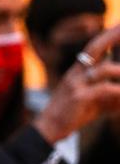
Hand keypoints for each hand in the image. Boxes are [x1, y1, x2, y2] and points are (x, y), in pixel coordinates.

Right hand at [33, 24, 119, 143]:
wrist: (49, 128)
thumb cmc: (73, 113)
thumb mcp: (93, 98)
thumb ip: (110, 90)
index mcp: (78, 71)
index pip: (94, 47)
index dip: (108, 35)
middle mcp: (75, 73)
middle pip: (94, 48)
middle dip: (111, 37)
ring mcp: (75, 84)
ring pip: (103, 69)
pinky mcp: (79, 98)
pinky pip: (104, 89)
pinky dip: (118, 90)